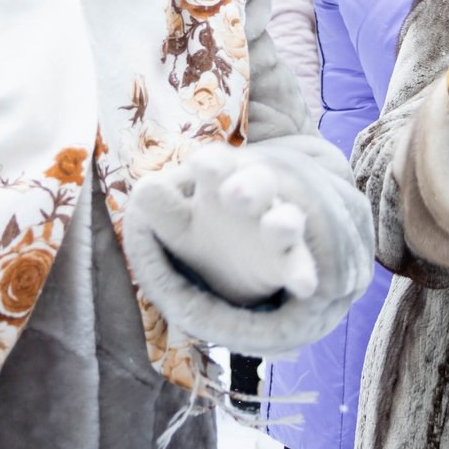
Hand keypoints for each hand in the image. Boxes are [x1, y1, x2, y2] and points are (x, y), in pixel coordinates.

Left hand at [129, 145, 316, 305]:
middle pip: (257, 183)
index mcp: (219, 182)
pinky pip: (299, 264)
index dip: (212, 164)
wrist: (239, 262)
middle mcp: (253, 198)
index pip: (217, 164)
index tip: (202, 166)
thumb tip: (144, 188)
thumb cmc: (204, 230)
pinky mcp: (289, 261)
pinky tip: (303, 284)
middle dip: (248, 186)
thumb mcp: (177, 223)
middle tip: (234, 195)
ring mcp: (274, 229)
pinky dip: (302, 273)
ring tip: (277, 226)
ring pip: (284, 219)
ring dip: (282, 221)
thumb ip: (162, 208)